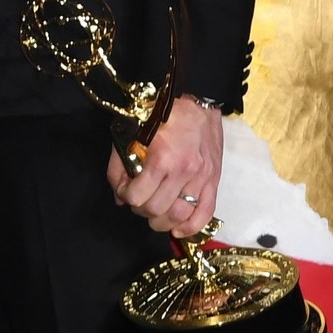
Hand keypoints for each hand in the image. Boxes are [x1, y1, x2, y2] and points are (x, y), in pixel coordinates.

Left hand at [105, 96, 223, 239]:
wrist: (197, 102)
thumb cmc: (160, 115)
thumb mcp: (131, 134)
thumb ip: (119, 165)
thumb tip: (118, 195)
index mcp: (161, 159)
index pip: (137, 196)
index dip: (126, 197)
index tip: (124, 191)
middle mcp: (184, 172)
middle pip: (157, 210)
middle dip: (141, 210)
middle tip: (138, 202)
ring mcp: (202, 178)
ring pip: (180, 216)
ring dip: (163, 223)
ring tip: (154, 217)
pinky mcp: (214, 180)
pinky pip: (206, 212)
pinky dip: (192, 227)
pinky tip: (178, 230)